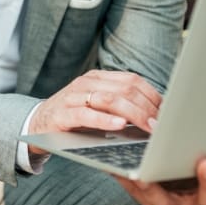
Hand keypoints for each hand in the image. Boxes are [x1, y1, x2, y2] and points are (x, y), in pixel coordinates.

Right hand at [27, 70, 161, 155]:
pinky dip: (105, 119)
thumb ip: (120, 106)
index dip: (153, 96)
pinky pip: (86, 114)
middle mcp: (86, 83)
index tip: (168, 113)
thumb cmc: (75, 118)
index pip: (132, 80)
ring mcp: (73, 97)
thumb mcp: (98, 107)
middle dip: (147, 107)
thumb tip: (156, 115)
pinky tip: (120, 125)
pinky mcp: (62, 114)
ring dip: (133, 114)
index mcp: (98, 78)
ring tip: (148, 127)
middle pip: (124, 89)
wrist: (37, 125)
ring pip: (109, 99)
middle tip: (161, 125)